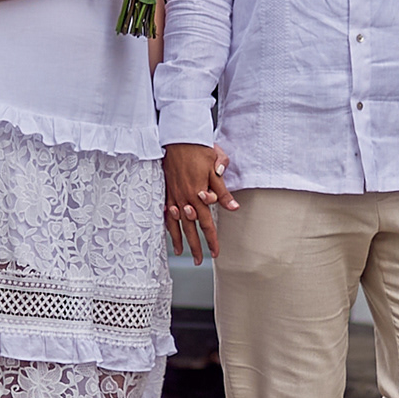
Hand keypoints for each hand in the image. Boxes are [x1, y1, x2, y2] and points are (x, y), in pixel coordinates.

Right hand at [164, 141, 236, 262]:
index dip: (212, 240)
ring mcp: (172, 195)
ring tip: (182, 252)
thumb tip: (233, 208)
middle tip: (199, 261)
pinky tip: (168, 231)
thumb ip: (223, 191)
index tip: (216, 253)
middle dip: (195, 246)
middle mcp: (184, 198)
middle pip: (190, 228)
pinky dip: (167, 223)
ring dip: (179, 239)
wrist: (178, 136)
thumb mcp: (216, 168)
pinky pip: (165, 211)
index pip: (207, 223)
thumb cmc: (199, 149)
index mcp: (198, 194)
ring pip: (175, 222)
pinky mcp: (165, 189)